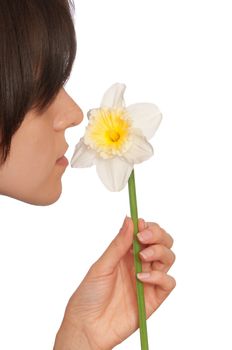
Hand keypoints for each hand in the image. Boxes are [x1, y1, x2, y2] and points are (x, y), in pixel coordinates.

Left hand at [54, 217, 175, 349]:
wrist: (87, 327)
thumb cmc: (89, 295)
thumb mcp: (102, 266)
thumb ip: (118, 244)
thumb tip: (130, 219)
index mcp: (127, 253)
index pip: (146, 233)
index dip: (147, 226)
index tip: (141, 225)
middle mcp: (140, 264)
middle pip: (162, 242)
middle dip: (158, 235)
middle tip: (144, 238)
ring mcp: (148, 280)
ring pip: (168, 258)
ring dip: (159, 252)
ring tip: (142, 258)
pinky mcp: (154, 297)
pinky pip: (168, 282)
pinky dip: (160, 277)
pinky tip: (142, 278)